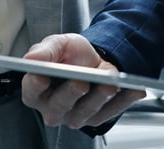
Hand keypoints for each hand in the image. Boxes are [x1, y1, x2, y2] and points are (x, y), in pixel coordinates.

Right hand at [20, 33, 145, 129]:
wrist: (92, 59)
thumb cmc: (69, 55)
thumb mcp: (57, 44)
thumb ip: (44, 51)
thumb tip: (30, 60)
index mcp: (36, 90)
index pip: (31, 91)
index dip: (35, 86)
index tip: (42, 77)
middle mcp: (53, 108)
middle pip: (59, 106)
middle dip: (71, 93)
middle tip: (81, 82)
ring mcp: (74, 116)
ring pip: (85, 111)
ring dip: (99, 97)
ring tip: (110, 83)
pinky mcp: (96, 118)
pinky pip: (110, 111)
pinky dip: (124, 100)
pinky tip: (134, 90)